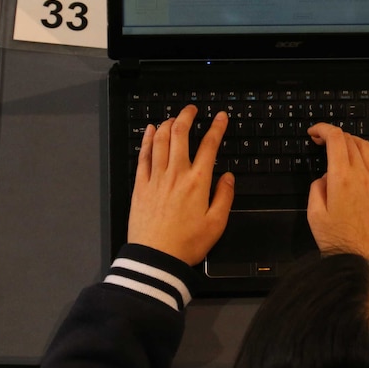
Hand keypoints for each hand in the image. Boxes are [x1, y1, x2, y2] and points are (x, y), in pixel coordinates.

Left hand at [127, 105, 234, 265]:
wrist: (155, 258)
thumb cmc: (187, 243)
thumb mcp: (217, 223)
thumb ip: (224, 196)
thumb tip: (228, 176)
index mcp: (198, 182)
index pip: (210, 146)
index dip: (217, 127)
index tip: (221, 117)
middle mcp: (176, 174)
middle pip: (181, 135)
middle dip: (187, 116)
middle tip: (192, 109)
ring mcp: (156, 178)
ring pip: (161, 141)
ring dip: (168, 124)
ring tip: (174, 117)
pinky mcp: (140, 186)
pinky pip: (143, 156)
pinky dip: (148, 139)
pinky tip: (150, 130)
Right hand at [306, 123, 368, 258]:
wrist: (367, 261)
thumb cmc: (340, 242)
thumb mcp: (314, 216)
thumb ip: (316, 189)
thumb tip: (325, 178)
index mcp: (341, 178)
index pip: (335, 138)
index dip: (323, 129)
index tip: (314, 133)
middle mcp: (362, 175)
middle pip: (350, 140)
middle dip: (334, 135)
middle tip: (323, 142)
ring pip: (367, 148)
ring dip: (352, 142)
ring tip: (342, 148)